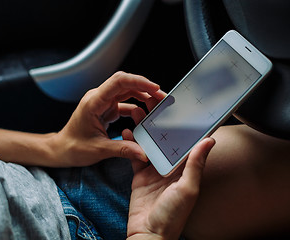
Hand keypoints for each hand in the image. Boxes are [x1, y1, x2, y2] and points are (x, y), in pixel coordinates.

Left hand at [51, 71, 165, 166]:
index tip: (154, 88)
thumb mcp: (99, 150)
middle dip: (145, 87)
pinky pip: (124, 103)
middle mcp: (98, 98)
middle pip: (125, 84)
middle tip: (162, 97)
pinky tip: (146, 114)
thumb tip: (144, 153)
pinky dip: (136, 107)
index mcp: (94, 102)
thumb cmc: (74, 147)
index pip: (118, 82)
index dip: (138, 82)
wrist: (62, 149)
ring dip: (143, 95)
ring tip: (158, 104)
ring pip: (126, 92)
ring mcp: (103, 103)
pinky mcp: (106, 109)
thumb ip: (123, 150)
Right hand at [122, 97, 214, 239]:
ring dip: (143, 129)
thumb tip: (210, 140)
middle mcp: (170, 167)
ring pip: (149, 144)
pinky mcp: (140, 175)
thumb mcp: (187, 189)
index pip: (186, 142)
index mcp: (185, 169)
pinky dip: (130, 143)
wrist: (148, 234)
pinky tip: (126, 132)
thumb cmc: (171, 216)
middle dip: (159, 122)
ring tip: (137, 113)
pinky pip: (135, 155)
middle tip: (153, 105)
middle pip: (165, 139)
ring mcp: (154, 170)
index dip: (183, 125)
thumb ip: (195, 164)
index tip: (179, 108)